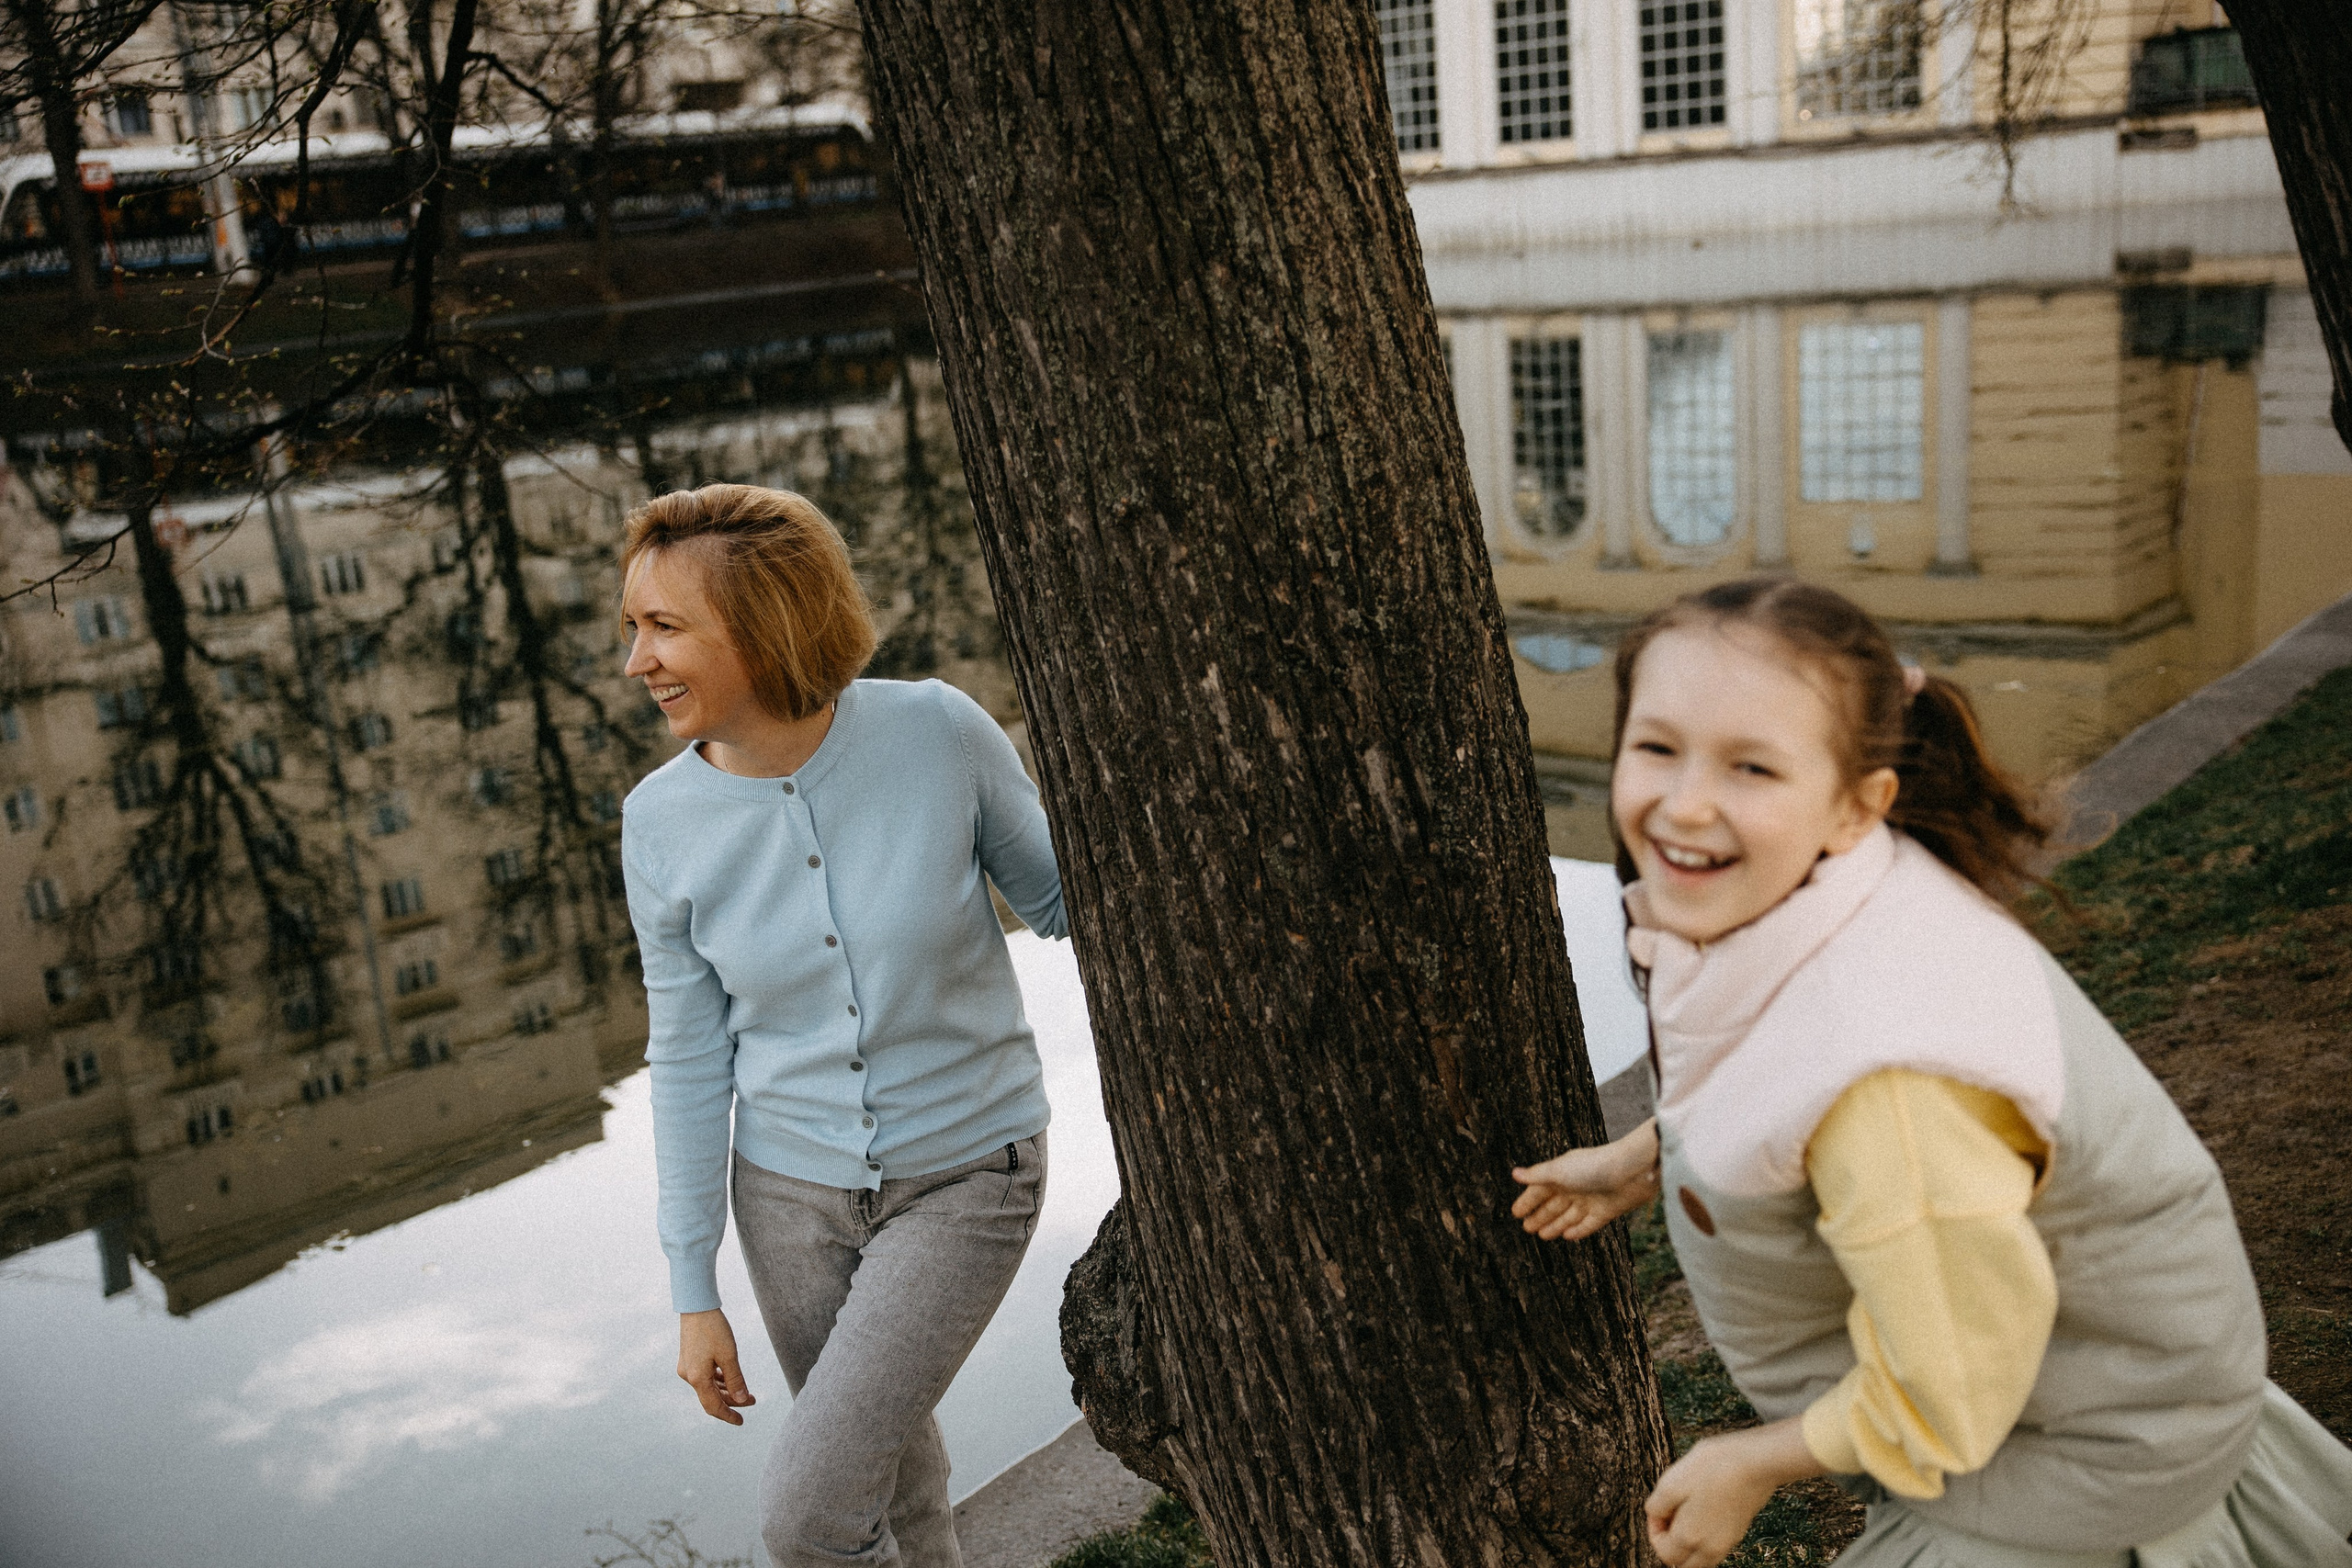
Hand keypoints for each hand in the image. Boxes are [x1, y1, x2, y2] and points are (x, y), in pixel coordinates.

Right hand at [677, 1308, 756, 1424]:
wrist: (696, 1306)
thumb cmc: (713, 1328)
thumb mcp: (729, 1355)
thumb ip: (736, 1380)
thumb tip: (742, 1400)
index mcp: (697, 1378)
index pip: (713, 1406)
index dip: (728, 1415)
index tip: (741, 1421)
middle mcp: (688, 1376)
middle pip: (711, 1397)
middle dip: (732, 1401)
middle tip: (752, 1400)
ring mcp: (687, 1368)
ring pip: (708, 1387)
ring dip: (726, 1391)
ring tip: (745, 1391)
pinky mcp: (689, 1359)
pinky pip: (704, 1377)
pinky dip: (718, 1381)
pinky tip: (730, 1378)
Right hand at [1511, 1118, 1660, 1239]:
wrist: (1632, 1172)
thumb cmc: (1593, 1167)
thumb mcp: (1559, 1171)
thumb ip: (1537, 1175)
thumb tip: (1514, 1173)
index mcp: (1562, 1174)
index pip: (1539, 1190)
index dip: (1528, 1201)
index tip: (1515, 1213)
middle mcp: (1576, 1187)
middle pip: (1553, 1205)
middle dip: (1540, 1215)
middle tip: (1526, 1228)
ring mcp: (1591, 1200)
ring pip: (1568, 1216)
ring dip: (1555, 1225)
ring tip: (1542, 1235)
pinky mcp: (1606, 1212)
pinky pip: (1588, 1224)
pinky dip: (1578, 1230)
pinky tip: (1567, 1237)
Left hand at [1645, 1420, 1823, 1567]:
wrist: (1757, 1462)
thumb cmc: (1714, 1467)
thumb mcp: (1671, 1481)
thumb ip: (1656, 1505)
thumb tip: (1655, 1516)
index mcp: (1690, 1537)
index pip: (1663, 1553)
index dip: (1654, 1530)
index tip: (1658, 1509)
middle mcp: (1710, 1548)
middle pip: (1683, 1563)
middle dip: (1671, 1544)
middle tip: (1670, 1516)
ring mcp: (1728, 1542)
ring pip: (1701, 1558)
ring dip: (1689, 1544)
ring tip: (1687, 1512)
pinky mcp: (1739, 1531)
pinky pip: (1716, 1547)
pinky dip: (1705, 1538)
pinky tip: (1705, 1511)